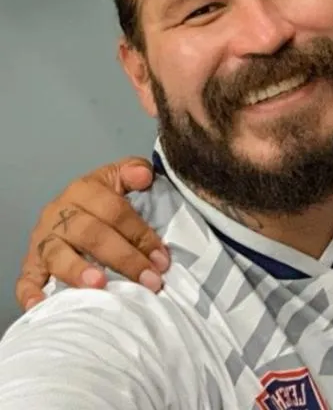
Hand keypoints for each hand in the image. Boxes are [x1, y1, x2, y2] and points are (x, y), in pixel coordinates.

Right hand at [16, 158, 168, 311]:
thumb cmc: (98, 201)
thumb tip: (144, 175)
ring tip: (100, 285)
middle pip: (92, 234)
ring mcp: (42, 240)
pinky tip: (42, 306)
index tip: (162, 260)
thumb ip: (132, 171)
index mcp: (83, 190)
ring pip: (58, 255)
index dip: (141, 234)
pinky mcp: (31, 264)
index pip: (115, 211)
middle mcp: (58, 213)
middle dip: (124, 258)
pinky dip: (31, 293)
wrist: (64, 212)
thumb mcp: (115, 179)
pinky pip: (26, 280)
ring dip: (78, 271)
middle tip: (149, 280)